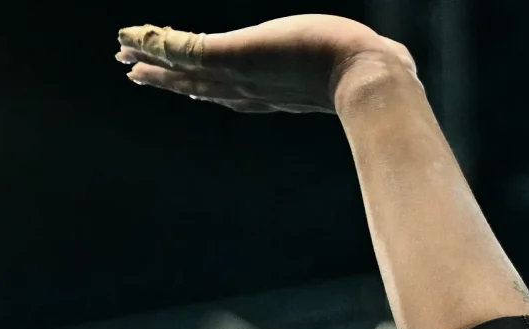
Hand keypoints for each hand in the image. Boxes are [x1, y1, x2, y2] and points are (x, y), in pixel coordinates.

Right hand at [116, 15, 414, 114]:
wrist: (370, 78)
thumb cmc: (379, 75)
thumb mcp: (368, 63)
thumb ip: (375, 60)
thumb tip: (405, 59)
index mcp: (279, 91)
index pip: (234, 91)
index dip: (207, 87)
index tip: (190, 86)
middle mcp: (254, 88)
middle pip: (200, 85)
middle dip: (169, 79)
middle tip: (136, 75)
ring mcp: (241, 74)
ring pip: (185, 69)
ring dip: (153, 61)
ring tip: (123, 56)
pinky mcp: (234, 55)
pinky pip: (183, 48)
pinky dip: (153, 43)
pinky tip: (128, 37)